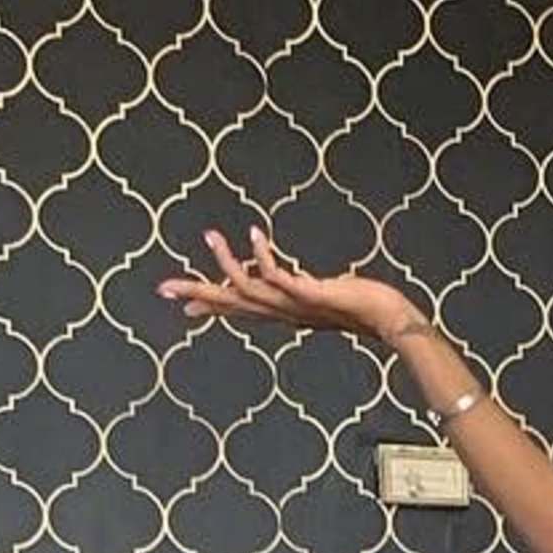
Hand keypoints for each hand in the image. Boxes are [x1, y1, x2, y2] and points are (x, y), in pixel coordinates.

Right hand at [157, 225, 424, 349]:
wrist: (388, 318)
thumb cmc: (357, 305)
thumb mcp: (316, 294)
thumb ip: (294, 286)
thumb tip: (279, 274)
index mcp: (282, 312)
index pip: (237, 309)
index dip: (209, 305)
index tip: (181, 303)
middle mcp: (284, 311)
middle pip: (231, 304)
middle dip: (198, 293)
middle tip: (164, 286)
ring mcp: (296, 304)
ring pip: (248, 289)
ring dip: (226, 262)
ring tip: (210, 234)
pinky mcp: (311, 293)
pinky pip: (280, 277)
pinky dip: (264, 256)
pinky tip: (254, 234)